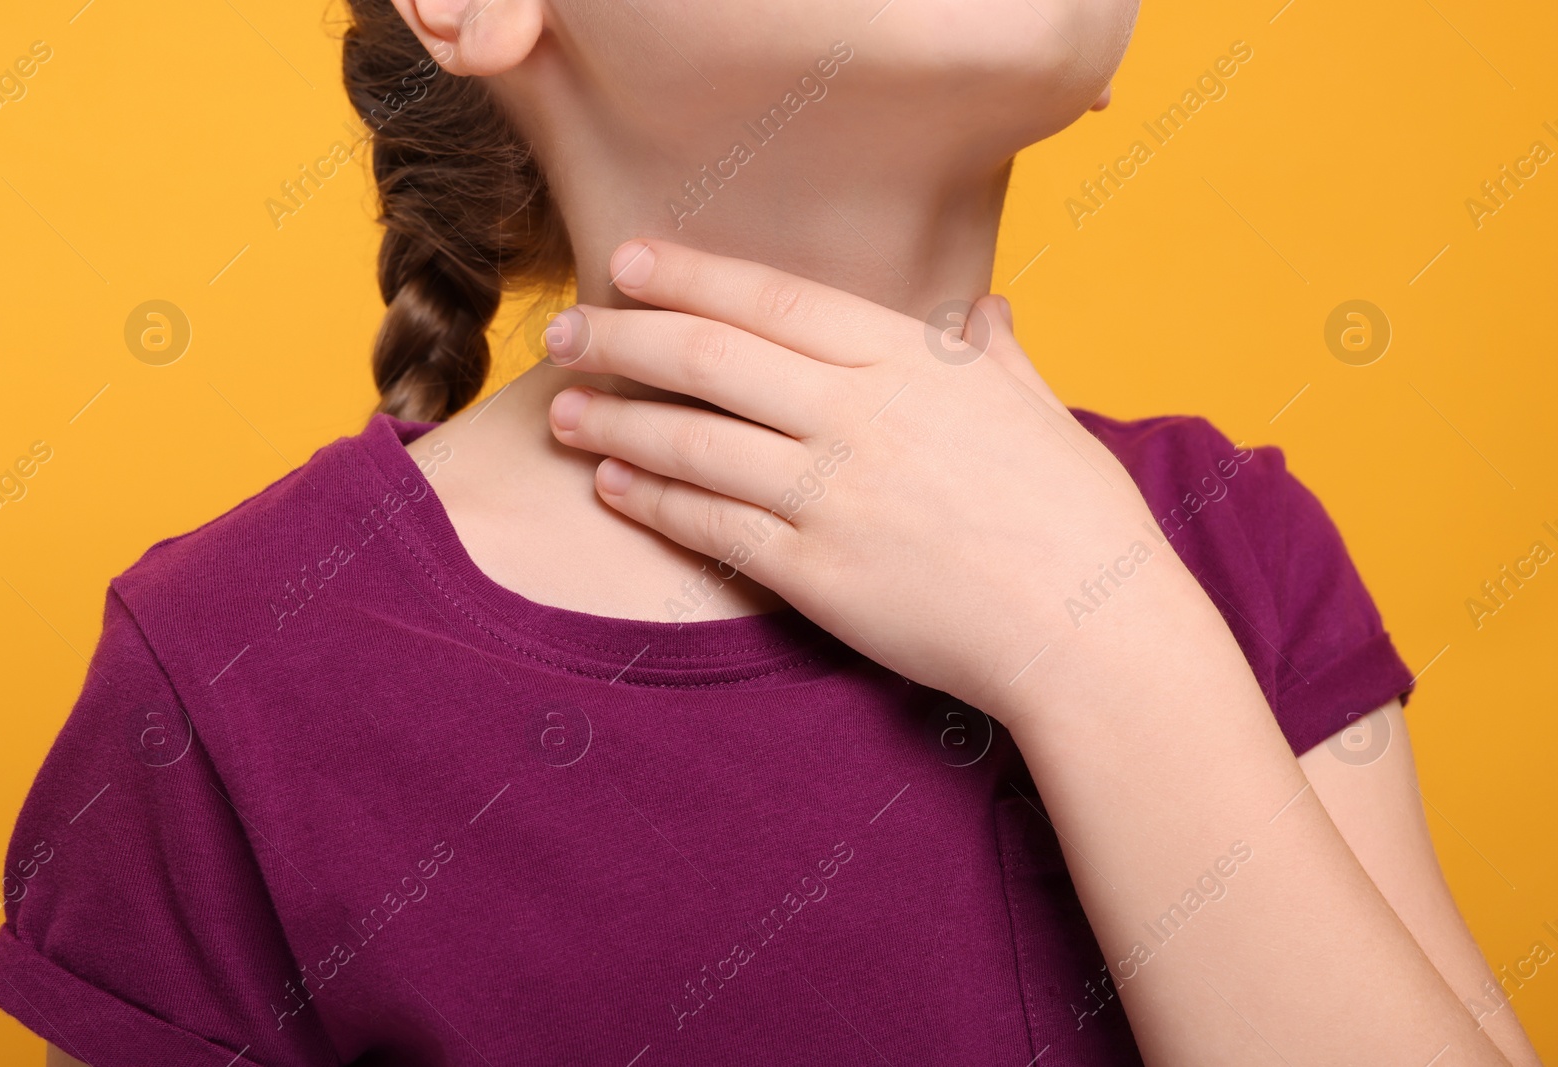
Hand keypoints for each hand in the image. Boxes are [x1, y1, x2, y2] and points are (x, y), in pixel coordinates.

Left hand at [544, 239, 1203, 716]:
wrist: (1092, 631)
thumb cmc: (1077, 518)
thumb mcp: (1040, 413)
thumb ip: (995, 356)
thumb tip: (986, 313)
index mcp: (911, 362)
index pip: (772, 299)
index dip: (689, 276)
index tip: (628, 263)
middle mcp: (859, 415)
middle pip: (707, 358)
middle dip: (620, 338)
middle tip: (564, 332)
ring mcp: (832, 495)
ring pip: (691, 441)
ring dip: (613, 419)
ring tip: (562, 409)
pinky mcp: (816, 574)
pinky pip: (709, 526)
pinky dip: (650, 498)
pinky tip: (611, 482)